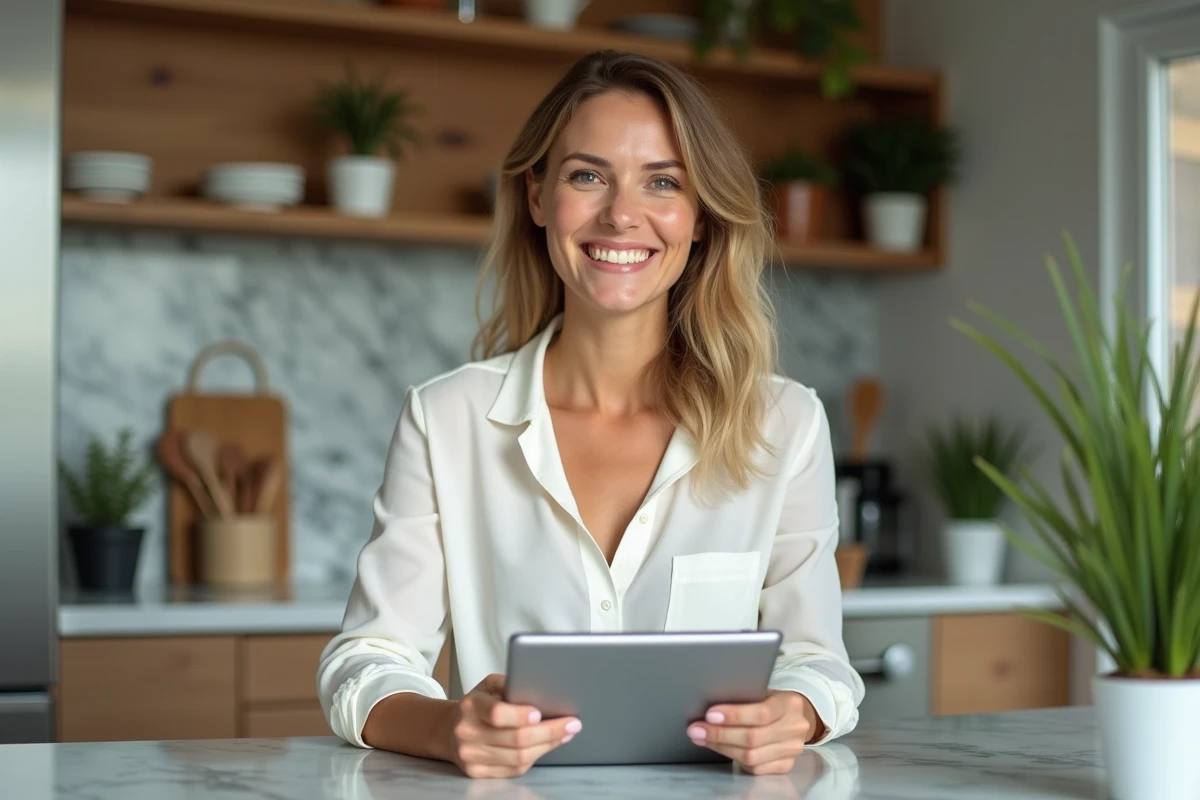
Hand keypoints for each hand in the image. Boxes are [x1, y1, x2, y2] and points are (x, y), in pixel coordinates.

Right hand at [447, 674, 580, 778]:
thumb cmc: (478, 705)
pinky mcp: (477, 772)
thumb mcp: (488, 685)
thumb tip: (540, 687)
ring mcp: (471, 756)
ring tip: (565, 734)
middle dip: (549, 731)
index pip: (497, 714)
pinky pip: (514, 769)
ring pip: (518, 757)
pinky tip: (548, 745)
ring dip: (547, 745)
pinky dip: (535, 757)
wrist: (450, 731)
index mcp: (471, 706)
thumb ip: (510, 683)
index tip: (539, 713)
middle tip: (572, 724)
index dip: (520, 715)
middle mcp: (467, 733)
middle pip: (515, 739)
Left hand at [686, 690, 821, 774]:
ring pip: (751, 756)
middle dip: (720, 734)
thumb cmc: (772, 702)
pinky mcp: (785, 765)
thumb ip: (744, 698)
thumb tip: (709, 706)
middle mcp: (794, 728)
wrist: (795, 717)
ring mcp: (792, 749)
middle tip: (697, 729)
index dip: (734, 715)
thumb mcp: (763, 692)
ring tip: (703, 738)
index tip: (710, 715)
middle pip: (753, 738)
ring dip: (721, 747)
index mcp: (789, 704)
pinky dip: (733, 759)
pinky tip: (720, 748)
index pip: (761, 713)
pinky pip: (755, 768)